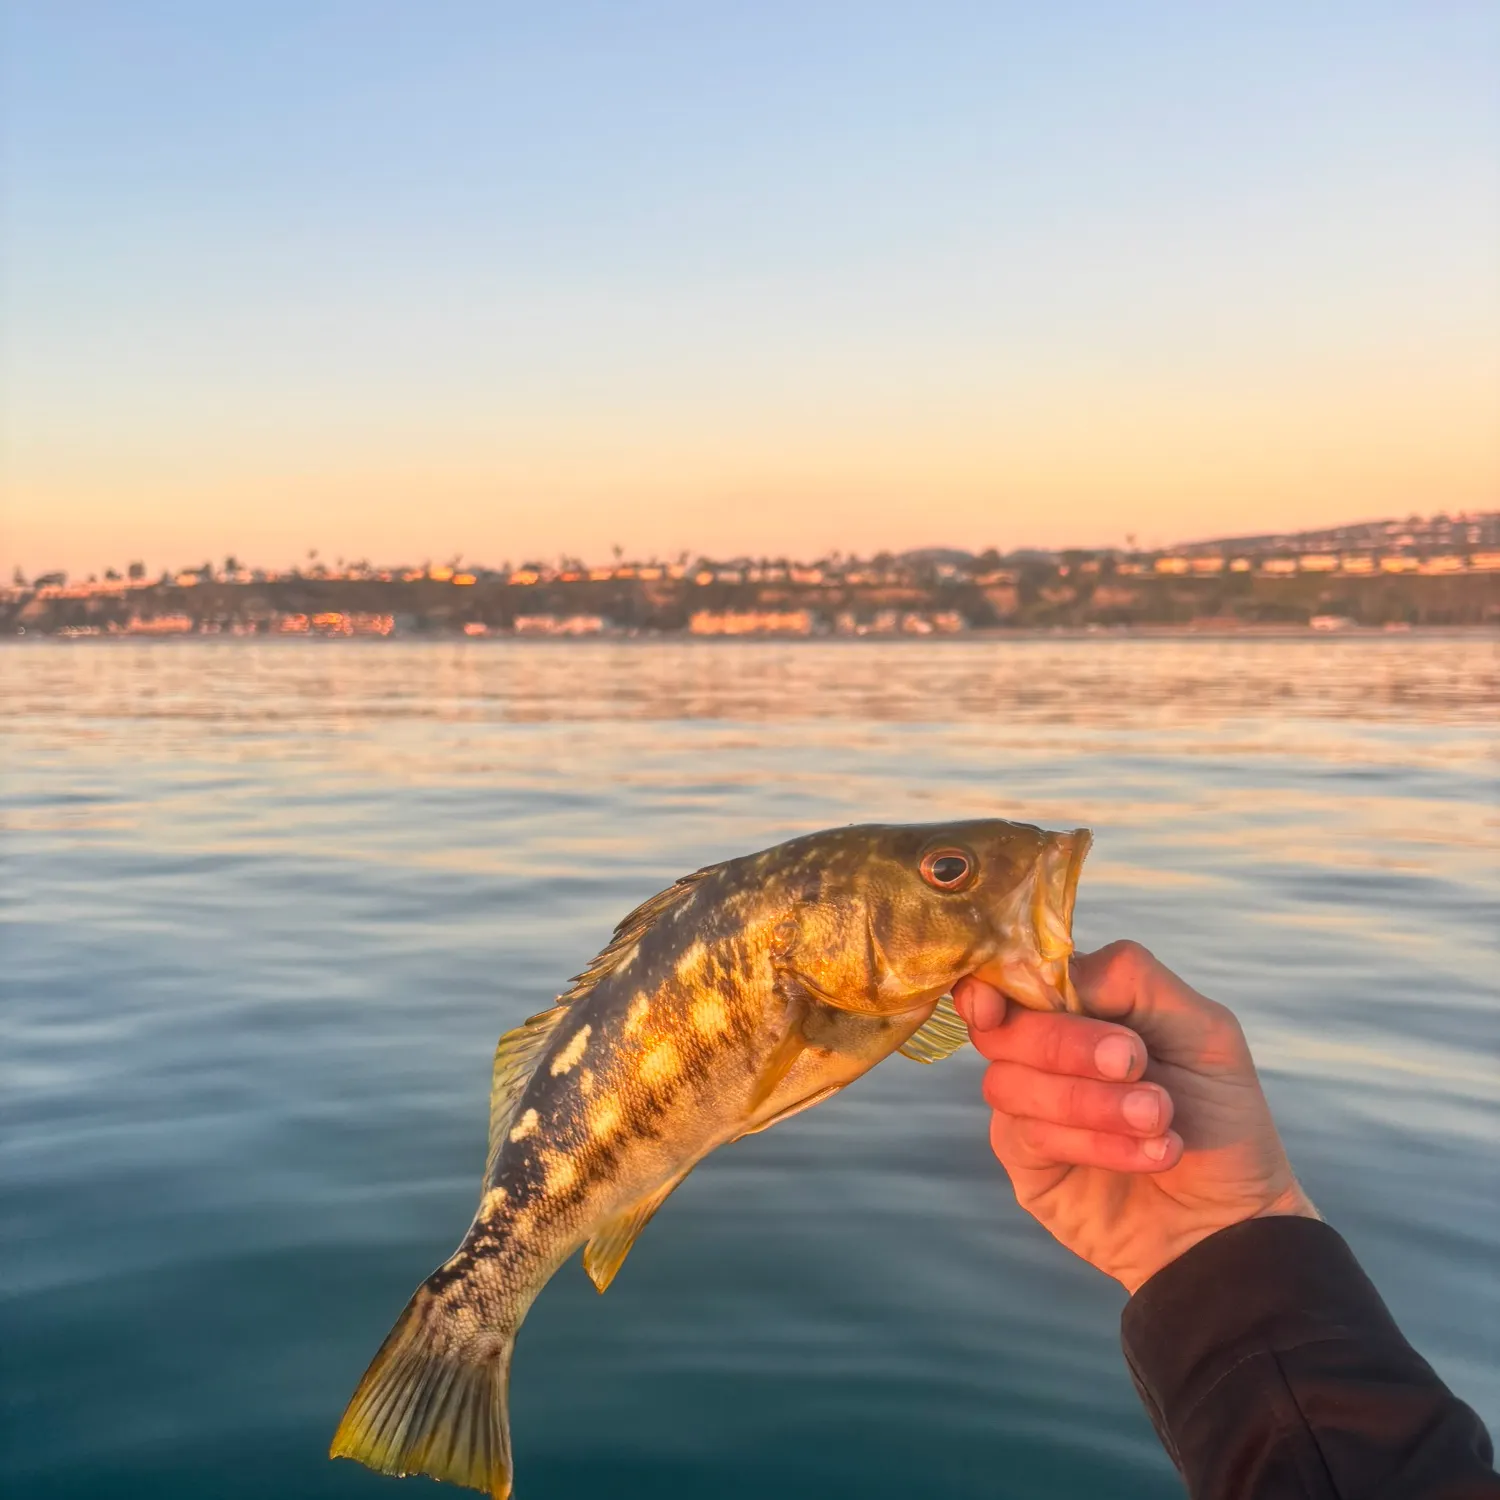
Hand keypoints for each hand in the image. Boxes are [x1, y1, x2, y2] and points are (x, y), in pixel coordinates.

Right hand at [952, 940, 1316, 1294]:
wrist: (1234, 1218)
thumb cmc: (1221, 1115)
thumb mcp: (1202, 1029)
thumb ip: (1133, 980)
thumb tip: (1058, 972)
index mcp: (1077, 1006)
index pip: (1009, 977)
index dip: (994, 983)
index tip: (1001, 1001)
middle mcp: (1040, 1051)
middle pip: (1005, 1027)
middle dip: (1069, 1044)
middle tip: (1136, 1063)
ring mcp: (1027, 1106)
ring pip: (1010, 1083)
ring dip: (1093, 1101)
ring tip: (1160, 1120)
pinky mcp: (1025, 1162)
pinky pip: (1028, 1136)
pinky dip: (1095, 1142)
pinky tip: (1149, 1155)